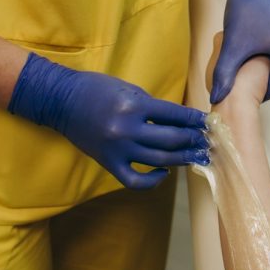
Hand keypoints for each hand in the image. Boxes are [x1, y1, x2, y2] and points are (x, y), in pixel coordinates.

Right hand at [8, 53, 208, 188]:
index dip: (194, 120)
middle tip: (207, 142)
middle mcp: (127, 128)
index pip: (175, 115)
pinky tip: (165, 172)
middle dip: (193, 140)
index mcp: (134, 104)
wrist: (61, 101)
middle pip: (171, 140)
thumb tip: (182, 120)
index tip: (207, 122)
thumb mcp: (129, 89)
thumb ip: (154, 107)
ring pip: (159, 160)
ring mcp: (117, 148)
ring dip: (182, 159)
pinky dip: (153, 180)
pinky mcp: (108, 162)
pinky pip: (135, 180)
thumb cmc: (97, 90)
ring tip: (196, 157)